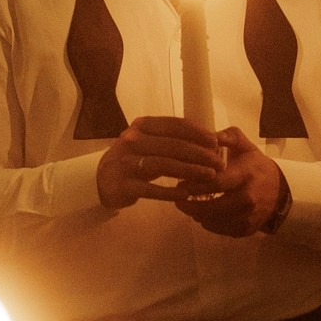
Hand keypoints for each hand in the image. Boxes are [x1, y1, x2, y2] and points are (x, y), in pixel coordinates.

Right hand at [95, 115, 223, 209]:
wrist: (101, 179)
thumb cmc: (134, 159)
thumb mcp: (150, 143)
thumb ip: (173, 140)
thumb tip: (210, 141)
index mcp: (141, 126)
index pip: (174, 125)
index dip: (197, 133)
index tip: (215, 141)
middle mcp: (132, 140)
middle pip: (172, 145)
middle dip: (200, 153)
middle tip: (219, 162)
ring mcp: (126, 163)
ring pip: (164, 165)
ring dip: (190, 170)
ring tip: (210, 176)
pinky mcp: (124, 185)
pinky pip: (151, 189)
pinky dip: (170, 192)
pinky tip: (186, 195)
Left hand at [173, 126, 283, 237]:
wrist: (281, 192)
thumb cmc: (256, 166)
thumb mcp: (246, 147)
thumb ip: (228, 136)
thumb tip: (208, 135)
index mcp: (246, 175)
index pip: (216, 182)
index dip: (195, 184)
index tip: (180, 183)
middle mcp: (248, 198)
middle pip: (212, 206)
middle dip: (191, 203)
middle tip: (178, 197)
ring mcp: (247, 216)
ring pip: (213, 221)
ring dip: (196, 214)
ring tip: (187, 205)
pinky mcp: (245, 230)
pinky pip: (219, 229)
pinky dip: (208, 223)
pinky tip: (202, 214)